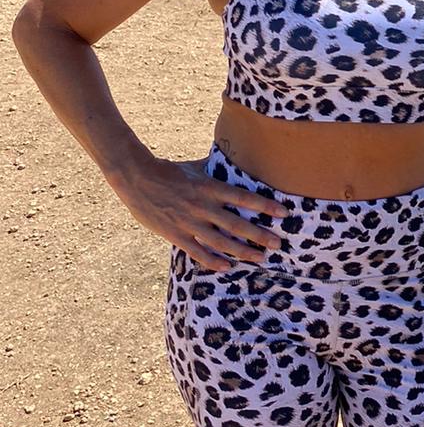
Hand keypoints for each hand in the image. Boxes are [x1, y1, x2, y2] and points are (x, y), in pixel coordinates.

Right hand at [111, 157, 288, 272]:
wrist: (137, 178)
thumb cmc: (170, 170)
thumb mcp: (197, 167)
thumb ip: (217, 170)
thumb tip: (236, 160)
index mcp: (210, 188)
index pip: (244, 198)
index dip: (265, 206)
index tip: (284, 213)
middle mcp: (203, 207)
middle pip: (237, 224)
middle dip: (260, 235)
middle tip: (277, 244)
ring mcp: (189, 223)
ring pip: (221, 242)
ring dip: (242, 252)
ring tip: (260, 258)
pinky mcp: (175, 234)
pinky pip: (197, 252)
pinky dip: (213, 261)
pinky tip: (227, 267)